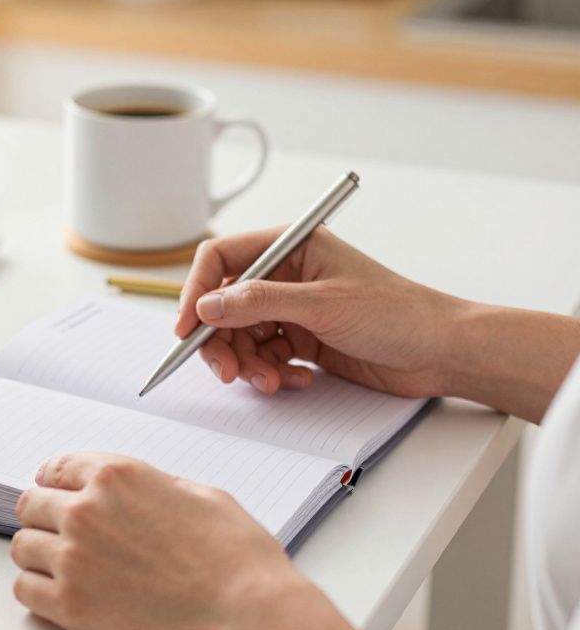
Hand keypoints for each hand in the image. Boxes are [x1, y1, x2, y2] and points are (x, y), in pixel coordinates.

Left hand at [11, 452, 404, 629]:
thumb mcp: (200, 495)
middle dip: (44, 515)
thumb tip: (134, 494)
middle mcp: (86, 511)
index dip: (54, 481)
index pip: (57, 468)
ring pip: (23, 546)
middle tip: (56, 530)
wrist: (244, 617)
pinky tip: (57, 591)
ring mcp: (73, 558)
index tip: (52, 489)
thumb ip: (151, 486)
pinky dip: (37, 589)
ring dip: (39, 552)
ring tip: (59, 564)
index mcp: (116, 476)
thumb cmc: (236, 559)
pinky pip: (24, 589)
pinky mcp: (70, 605)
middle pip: (31, 505)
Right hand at [176, 226, 460, 397]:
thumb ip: (259, 303)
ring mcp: (293, 309)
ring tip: (272, 383)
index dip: (197, 291)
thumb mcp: (322, 305)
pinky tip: (298, 381)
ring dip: (249, 364)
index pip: (221, 259)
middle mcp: (286, 274)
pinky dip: (272, 374)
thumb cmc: (398, 313)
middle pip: (224, 305)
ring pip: (242, 337)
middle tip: (227, 372)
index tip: (187, 328)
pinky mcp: (303, 340)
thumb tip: (207, 306)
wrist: (442, 352)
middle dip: (222, 341)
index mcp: (291, 246)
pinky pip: (265, 357)